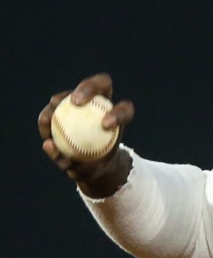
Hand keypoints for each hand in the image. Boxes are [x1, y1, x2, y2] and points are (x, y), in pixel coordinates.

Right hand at [39, 73, 134, 197]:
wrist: (89, 164)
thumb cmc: (96, 166)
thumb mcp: (94, 172)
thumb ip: (83, 166)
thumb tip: (68, 162)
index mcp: (118, 116)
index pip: (124, 109)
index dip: (118, 113)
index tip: (106, 125)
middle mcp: (101, 104)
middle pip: (98, 85)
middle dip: (88, 88)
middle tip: (75, 102)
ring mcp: (81, 105)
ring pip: (69, 97)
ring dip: (58, 102)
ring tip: (49, 116)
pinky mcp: (62, 110)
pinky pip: (53, 113)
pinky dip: (47, 121)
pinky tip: (43, 128)